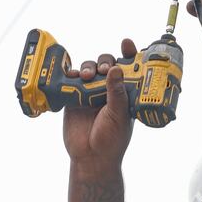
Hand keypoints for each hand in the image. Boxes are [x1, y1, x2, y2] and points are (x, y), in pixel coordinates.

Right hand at [63, 39, 137, 175]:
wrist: (91, 158)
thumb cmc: (112, 140)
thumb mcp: (118, 115)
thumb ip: (117, 92)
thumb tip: (116, 69)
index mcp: (126, 95)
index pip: (129, 70)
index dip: (129, 55)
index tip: (127, 43)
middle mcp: (109, 91)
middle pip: (107, 65)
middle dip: (105, 61)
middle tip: (104, 68)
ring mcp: (91, 94)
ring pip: (89, 70)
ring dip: (88, 68)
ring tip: (86, 76)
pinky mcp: (74, 99)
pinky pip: (71, 81)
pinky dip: (71, 75)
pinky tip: (72, 76)